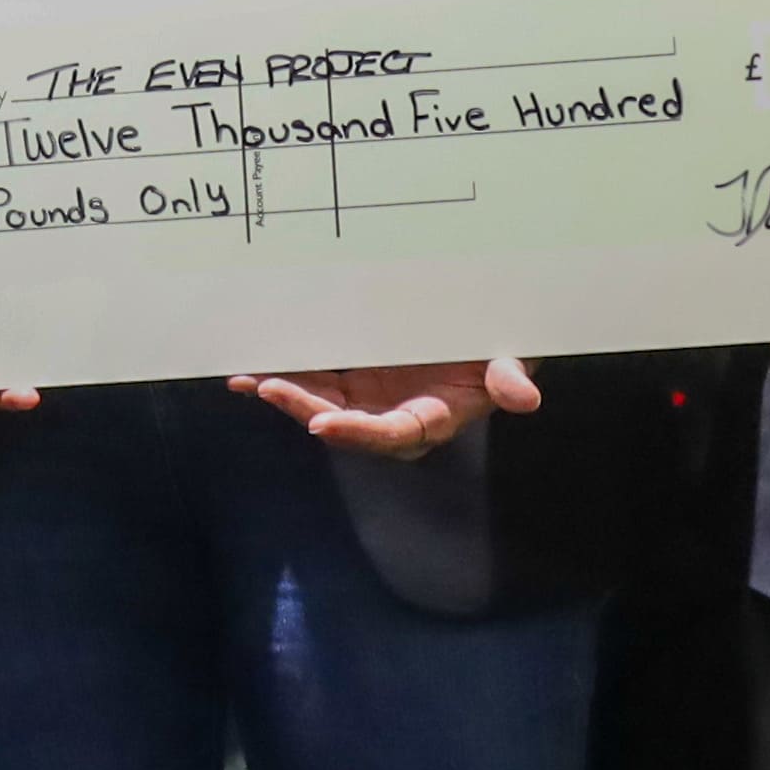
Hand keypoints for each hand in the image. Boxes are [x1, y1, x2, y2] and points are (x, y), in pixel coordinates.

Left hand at [235, 354, 539, 454]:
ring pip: (320, 403)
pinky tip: (245, 374)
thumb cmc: (493, 348)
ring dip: (283, 394)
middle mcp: (392, 416)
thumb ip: (508, 378)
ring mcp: (368, 399)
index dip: (358, 432)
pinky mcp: (351, 379)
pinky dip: (280, 379)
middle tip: (269, 388)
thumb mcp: (508, 359)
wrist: (477, 335)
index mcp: (431, 419)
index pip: (392, 435)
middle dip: (304, 408)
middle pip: (343, 422)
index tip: (324, 424)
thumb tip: (524, 398)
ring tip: (247, 379)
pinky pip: (312, 383)